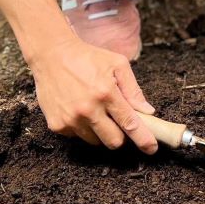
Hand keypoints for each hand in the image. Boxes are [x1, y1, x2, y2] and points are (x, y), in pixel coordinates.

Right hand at [30, 37, 158, 152]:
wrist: (52, 55)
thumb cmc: (88, 57)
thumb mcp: (117, 64)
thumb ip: (133, 89)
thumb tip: (147, 112)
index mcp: (106, 93)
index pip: (130, 123)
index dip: (143, 138)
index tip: (151, 148)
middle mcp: (88, 110)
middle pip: (113, 141)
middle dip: (120, 135)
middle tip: (117, 120)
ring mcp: (71, 119)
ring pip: (95, 141)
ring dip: (100, 131)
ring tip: (94, 109)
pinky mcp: (57, 125)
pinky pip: (77, 136)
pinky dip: (82, 127)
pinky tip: (78, 108)